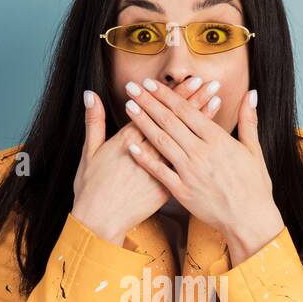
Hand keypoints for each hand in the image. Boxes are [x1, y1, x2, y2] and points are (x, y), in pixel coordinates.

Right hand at [70, 76, 218, 245]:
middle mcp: (146, 153)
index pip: (154, 111)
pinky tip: (212, 136)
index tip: (188, 80)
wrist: (99, 221)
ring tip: (214, 100)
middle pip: (173, 122)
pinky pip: (186, 165)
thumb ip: (93, 122)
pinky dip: (199, 149)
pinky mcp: (165, 188)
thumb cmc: (91, 188)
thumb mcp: (88, 153)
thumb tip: (90, 95)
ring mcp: (158, 171)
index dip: (171, 95)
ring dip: (200, 119)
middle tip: (209, 82)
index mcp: (126, 141)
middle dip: (192, 100)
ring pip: (183, 140)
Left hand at [120, 79, 284, 264]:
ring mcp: (190, 172)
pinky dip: (144, 158)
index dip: (167, 95)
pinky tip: (130, 145)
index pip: (187, 110)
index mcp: (218, 140)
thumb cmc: (255, 186)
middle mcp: (201, 152)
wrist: (250, 220)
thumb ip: (249, 120)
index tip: (151, 83)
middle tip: (132, 86)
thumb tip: (251, 93)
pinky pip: (159, 172)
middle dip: (148, 102)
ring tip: (128, 106)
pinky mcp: (182, 191)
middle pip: (169, 121)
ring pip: (161, 141)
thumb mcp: (255, 150)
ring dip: (143, 122)